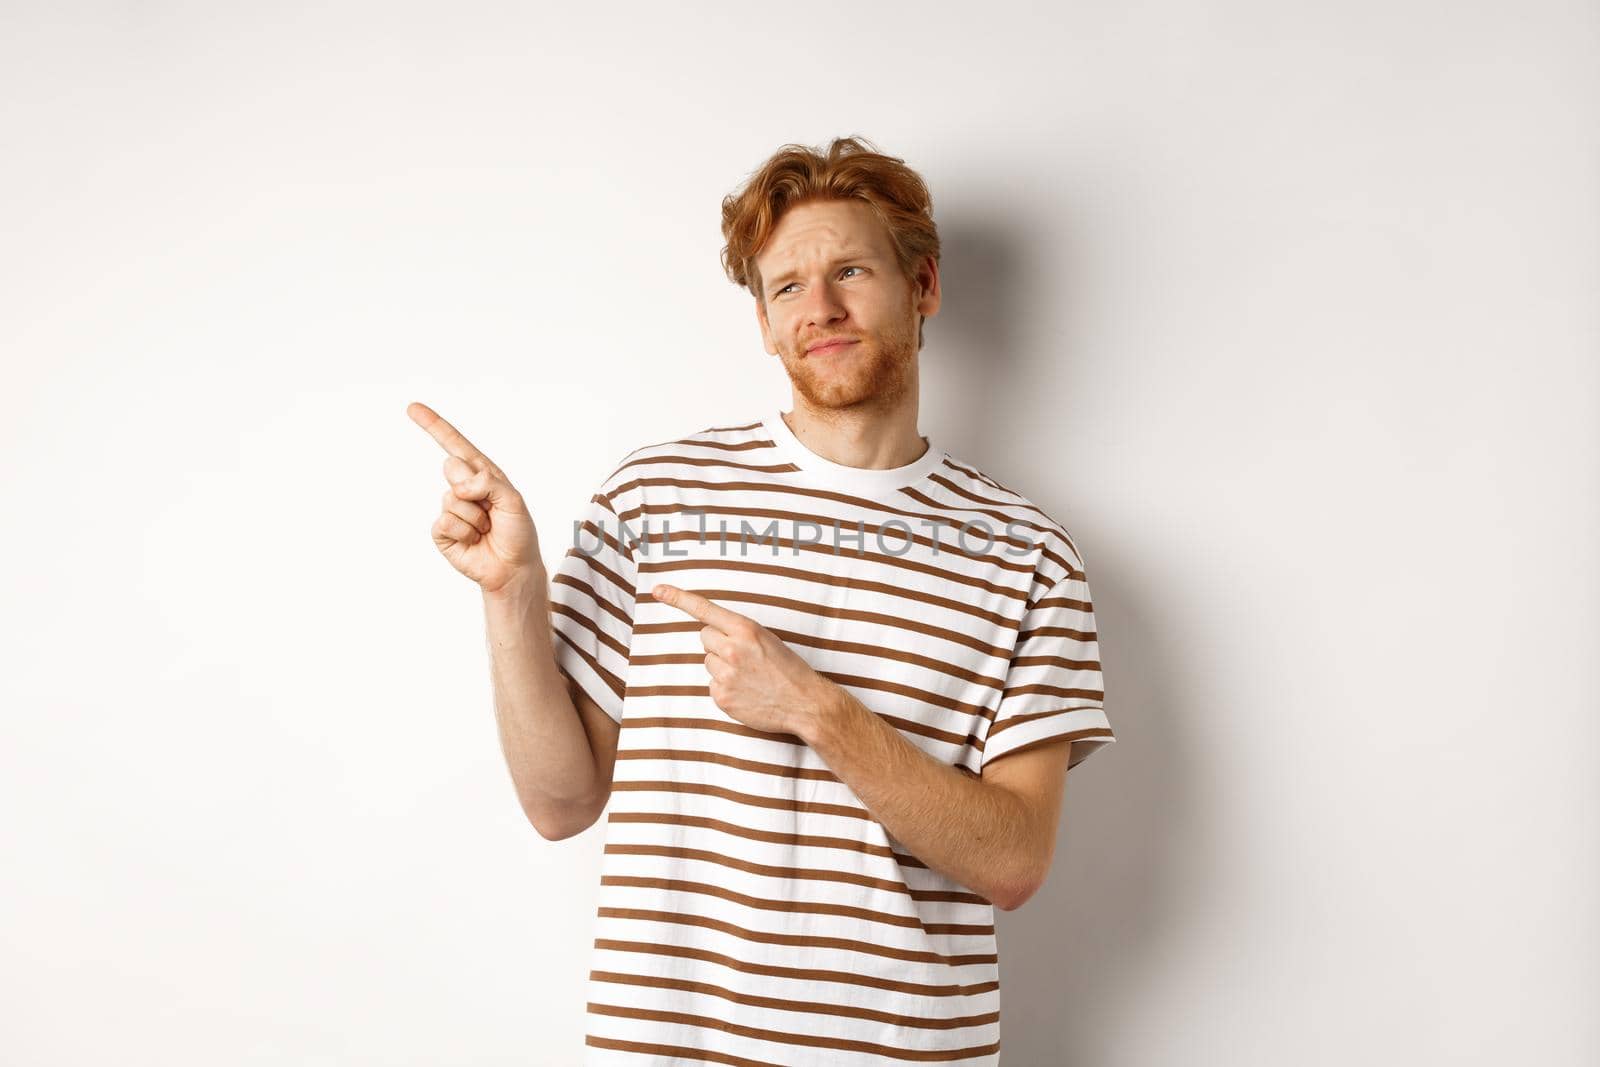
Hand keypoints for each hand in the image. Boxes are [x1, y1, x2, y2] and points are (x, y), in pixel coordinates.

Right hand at [407, 401, 540, 595]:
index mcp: (482, 475)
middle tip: (491, 511)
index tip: (413, 408)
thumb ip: (488, 482)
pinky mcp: (442, 531)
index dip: (434, 426)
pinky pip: (445, 521)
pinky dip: (464, 532)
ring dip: (475, 518)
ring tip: (486, 529)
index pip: (455, 445)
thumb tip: (459, 484)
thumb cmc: (517, 533)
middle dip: (474, 489)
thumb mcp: (513, 500)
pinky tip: (473, 540)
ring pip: (451, 499)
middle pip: (452, 468)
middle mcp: (464, 488)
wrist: (513, 568)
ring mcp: (451, 509)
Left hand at [651, 583, 836, 737]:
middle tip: (743, 655)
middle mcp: (732, 649)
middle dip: (718, 642)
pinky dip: (725, 687)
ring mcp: (725, 675)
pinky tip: (746, 691)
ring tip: (748, 676)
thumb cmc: (789, 669)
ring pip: (708, 661)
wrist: (804, 703)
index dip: (678, 598)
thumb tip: (711, 636)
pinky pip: (712, 684)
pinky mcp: (721, 697)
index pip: (705, 609)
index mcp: (746, 629)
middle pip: (704, 636)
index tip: (658, 590)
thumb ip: (739, 633)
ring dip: (722, 666)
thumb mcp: (768, 639)